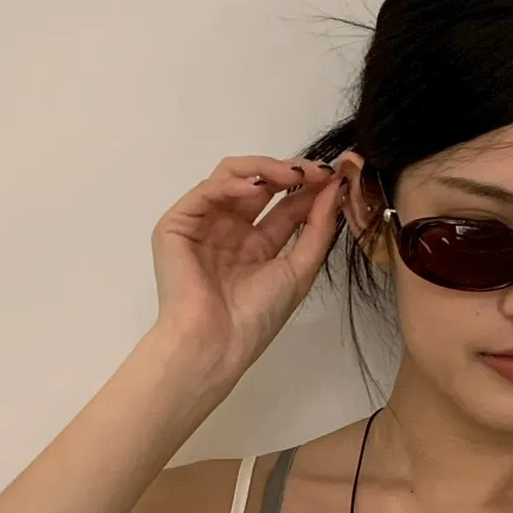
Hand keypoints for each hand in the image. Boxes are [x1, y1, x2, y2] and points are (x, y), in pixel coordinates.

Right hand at [149, 155, 345, 387]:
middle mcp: (229, 231)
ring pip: (231, 178)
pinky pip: (205, 191)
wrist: (216, 343)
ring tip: (292, 174)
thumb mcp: (299, 270)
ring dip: (264, 170)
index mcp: (256, 246)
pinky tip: (256, 187)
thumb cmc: (256, 316)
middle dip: (290, 173)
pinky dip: (231, 183)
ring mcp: (203, 225)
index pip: (285, 206)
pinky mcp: (177, 225)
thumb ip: (318, 228)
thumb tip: (335, 188)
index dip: (310, 189)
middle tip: (317, 171)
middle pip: (259, 185)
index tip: (335, 177)